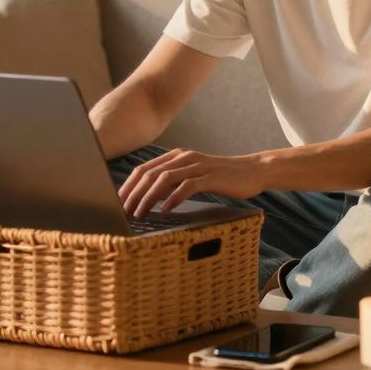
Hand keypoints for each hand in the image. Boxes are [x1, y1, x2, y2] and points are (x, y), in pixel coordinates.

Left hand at [117, 148, 267, 217]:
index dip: (128, 185)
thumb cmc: (221, 177)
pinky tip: (165, 210)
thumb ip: (173, 182)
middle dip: (134, 193)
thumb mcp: (192, 176)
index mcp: (176, 156)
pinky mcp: (210, 176)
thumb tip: (148, 197)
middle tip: (124, 211)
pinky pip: (186, 186)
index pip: (144, 169)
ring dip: (148, 198)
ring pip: (164, 179)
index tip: (118, 202)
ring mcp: (197, 166)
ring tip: (140, 213)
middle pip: (150, 174)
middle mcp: (184, 158)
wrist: (252, 171)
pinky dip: (173, 198)